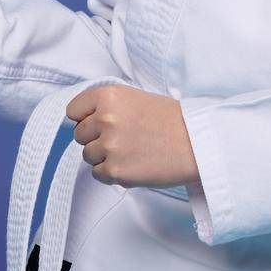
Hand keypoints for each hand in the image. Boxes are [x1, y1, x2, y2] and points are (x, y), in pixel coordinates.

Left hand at [66, 83, 200, 188]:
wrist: (197, 143)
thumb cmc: (172, 121)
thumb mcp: (137, 97)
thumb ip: (108, 106)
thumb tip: (83, 119)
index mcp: (109, 96)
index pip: (73, 111)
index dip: (85, 119)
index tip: (97, 123)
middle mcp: (105, 118)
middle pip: (79, 135)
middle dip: (96, 138)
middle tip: (122, 139)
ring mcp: (110, 146)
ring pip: (88, 156)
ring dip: (105, 156)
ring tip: (131, 151)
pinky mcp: (116, 170)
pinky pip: (98, 174)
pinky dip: (112, 173)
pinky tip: (132, 164)